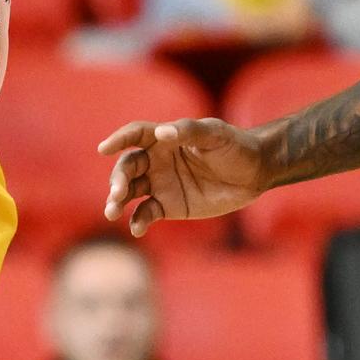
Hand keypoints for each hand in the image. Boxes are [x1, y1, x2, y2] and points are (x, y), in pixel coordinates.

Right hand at [97, 117, 269, 234]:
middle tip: (117, 193)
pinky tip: (137, 229)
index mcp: (164, 138)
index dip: (118, 140)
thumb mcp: (215, 134)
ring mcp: (160, 184)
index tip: (104, 149)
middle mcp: (156, 160)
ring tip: (112, 212)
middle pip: (127, 167)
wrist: (255, 174)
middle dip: (118, 179)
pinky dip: (138, 221)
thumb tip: (162, 133)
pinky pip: (146, 214)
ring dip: (117, 200)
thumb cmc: (235, 146)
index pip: (134, 136)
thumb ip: (189, 131)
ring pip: (130, 191)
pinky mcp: (169, 206)